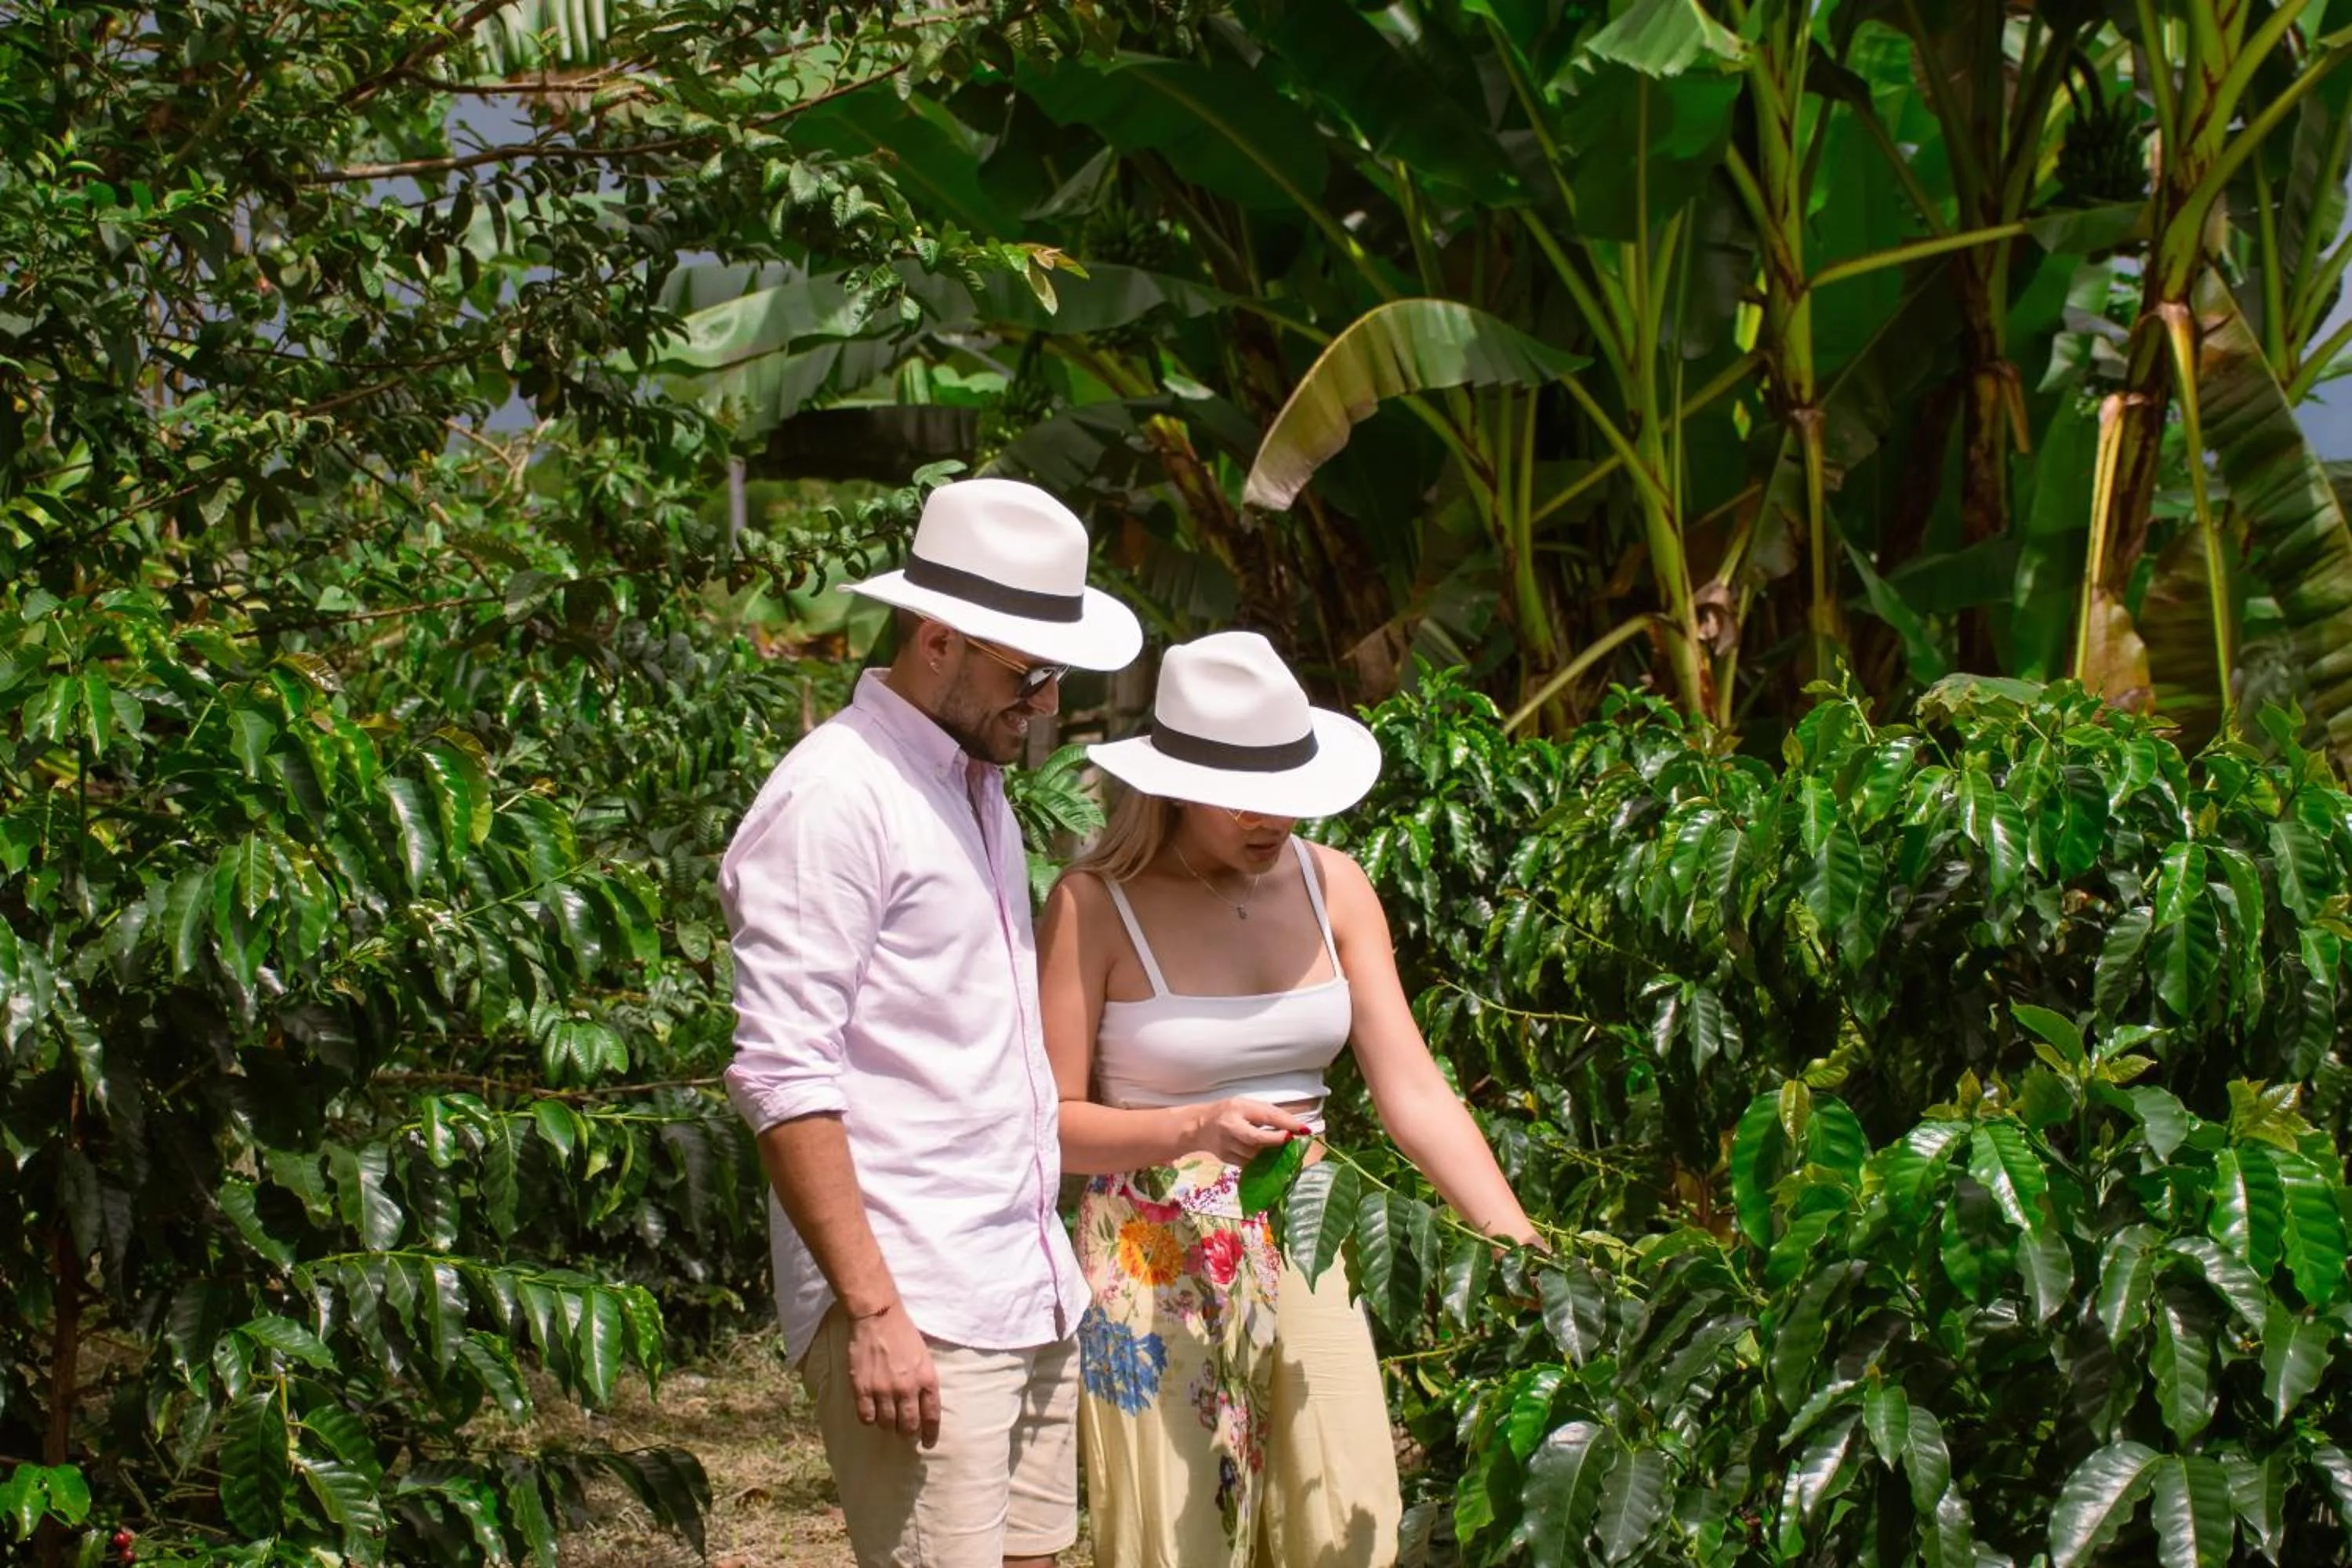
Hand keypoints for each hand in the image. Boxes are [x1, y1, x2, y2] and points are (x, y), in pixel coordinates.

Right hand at [845, 1302, 940, 1446]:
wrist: (878, 1316)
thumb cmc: (904, 1333)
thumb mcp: (925, 1357)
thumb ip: (925, 1382)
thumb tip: (924, 1406)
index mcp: (927, 1380)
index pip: (931, 1417)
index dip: (930, 1434)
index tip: (928, 1443)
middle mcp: (907, 1389)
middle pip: (909, 1426)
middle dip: (908, 1433)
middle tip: (905, 1433)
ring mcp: (884, 1390)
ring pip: (887, 1424)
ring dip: (888, 1426)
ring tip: (887, 1419)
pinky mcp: (863, 1388)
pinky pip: (866, 1417)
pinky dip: (869, 1419)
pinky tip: (870, 1412)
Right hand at [1183, 1098, 1311, 1166]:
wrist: (1198, 1126)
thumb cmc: (1228, 1112)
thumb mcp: (1245, 1105)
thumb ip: (1266, 1114)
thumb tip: (1293, 1126)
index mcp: (1238, 1108)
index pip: (1266, 1115)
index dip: (1286, 1123)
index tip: (1304, 1129)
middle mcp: (1230, 1127)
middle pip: (1257, 1139)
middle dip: (1277, 1141)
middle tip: (1291, 1141)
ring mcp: (1227, 1145)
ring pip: (1255, 1154)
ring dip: (1272, 1153)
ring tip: (1283, 1150)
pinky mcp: (1226, 1159)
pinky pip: (1248, 1163)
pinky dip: (1261, 1162)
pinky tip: (1268, 1159)